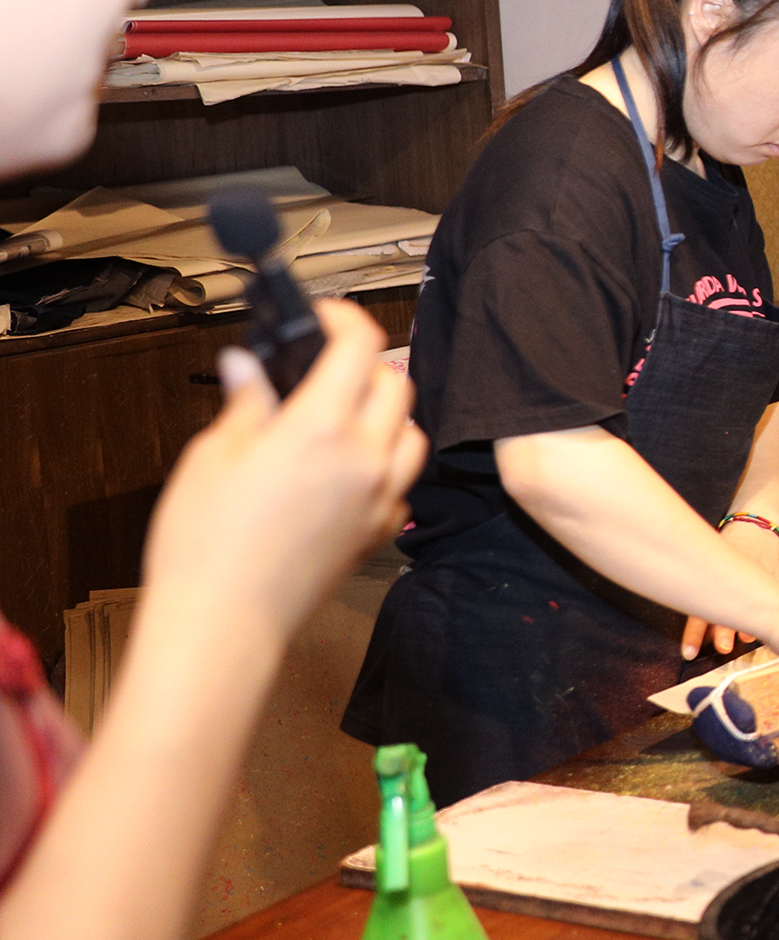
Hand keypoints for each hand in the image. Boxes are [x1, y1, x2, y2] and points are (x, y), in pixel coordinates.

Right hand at [141, 300, 424, 642]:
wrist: (224, 624)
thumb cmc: (205, 546)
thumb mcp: (212, 458)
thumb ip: (245, 404)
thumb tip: (248, 366)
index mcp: (321, 428)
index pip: (359, 347)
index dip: (344, 318)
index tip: (323, 315)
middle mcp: (365, 458)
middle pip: (396, 385)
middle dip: (366, 363)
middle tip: (325, 365)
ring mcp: (381, 498)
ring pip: (411, 433)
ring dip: (387, 413)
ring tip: (342, 415)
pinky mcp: (380, 533)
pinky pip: (403, 483)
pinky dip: (387, 464)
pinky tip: (348, 470)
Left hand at [682, 519, 778, 657]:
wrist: (754, 526)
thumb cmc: (728, 548)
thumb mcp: (712, 563)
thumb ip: (707, 593)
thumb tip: (704, 629)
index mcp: (713, 578)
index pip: (698, 612)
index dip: (693, 635)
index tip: (689, 654)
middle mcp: (734, 579)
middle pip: (726, 609)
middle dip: (724, 631)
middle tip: (722, 648)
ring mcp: (757, 578)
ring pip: (751, 606)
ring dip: (747, 625)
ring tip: (746, 639)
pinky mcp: (775, 578)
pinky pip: (772, 598)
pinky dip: (767, 612)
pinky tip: (765, 625)